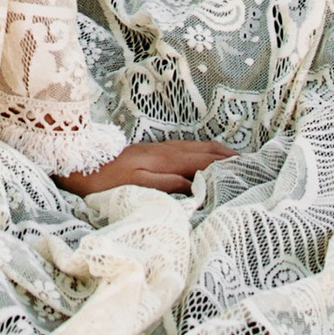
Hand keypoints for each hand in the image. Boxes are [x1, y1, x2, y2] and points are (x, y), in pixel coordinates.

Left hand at [59, 138, 232, 197]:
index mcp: (166, 160)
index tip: (248, 170)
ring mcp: (161, 149)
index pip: (204, 162)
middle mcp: (167, 150)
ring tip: (237, 160)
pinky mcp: (154, 152)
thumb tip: (196, 186)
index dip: (227, 166)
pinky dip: (204, 153)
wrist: (81, 161)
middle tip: (252, 164)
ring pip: (197, 147)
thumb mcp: (137, 186)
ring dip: (218, 153)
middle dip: (229, 156)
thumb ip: (167, 184)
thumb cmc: (106, 180)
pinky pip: (188, 150)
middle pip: (205, 150)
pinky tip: (206, 158)